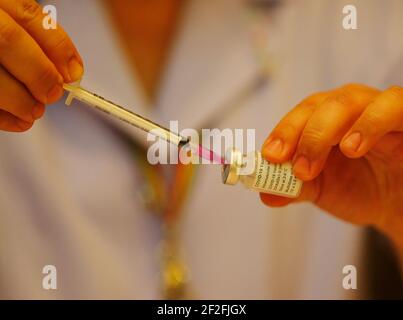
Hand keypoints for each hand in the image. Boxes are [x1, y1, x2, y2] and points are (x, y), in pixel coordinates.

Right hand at [0, 0, 82, 131]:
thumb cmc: (0, 36)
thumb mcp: (15, 25)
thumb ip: (39, 42)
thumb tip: (69, 72)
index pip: (30, 16)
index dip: (58, 48)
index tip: (73, 74)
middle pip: (7, 41)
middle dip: (39, 74)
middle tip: (52, 94)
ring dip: (19, 100)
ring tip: (33, 111)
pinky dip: (2, 117)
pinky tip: (18, 121)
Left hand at [261, 84, 402, 247]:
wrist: (399, 206)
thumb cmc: (361, 189)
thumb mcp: (323, 191)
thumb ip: (295, 188)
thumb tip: (266, 195)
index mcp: (327, 119)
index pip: (302, 114)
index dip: (285, 131)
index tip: (270, 156)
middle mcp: (353, 108)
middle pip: (324, 103)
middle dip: (304, 134)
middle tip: (298, 169)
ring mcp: (381, 110)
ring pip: (354, 100)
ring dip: (330, 129)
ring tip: (322, 161)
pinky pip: (396, 106)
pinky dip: (373, 122)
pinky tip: (354, 147)